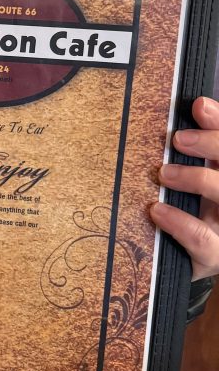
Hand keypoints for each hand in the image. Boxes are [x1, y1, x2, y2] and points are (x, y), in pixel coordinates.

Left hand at [152, 95, 218, 279]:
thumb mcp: (199, 180)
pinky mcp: (216, 256)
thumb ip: (199, 150)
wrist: (193, 265)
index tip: (199, 105)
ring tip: (163, 173)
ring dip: (197, 179)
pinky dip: (180, 222)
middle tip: (178, 139)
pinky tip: (157, 210)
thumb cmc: (196, 215)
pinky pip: (203, 240)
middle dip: (213, 145)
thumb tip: (191, 109)